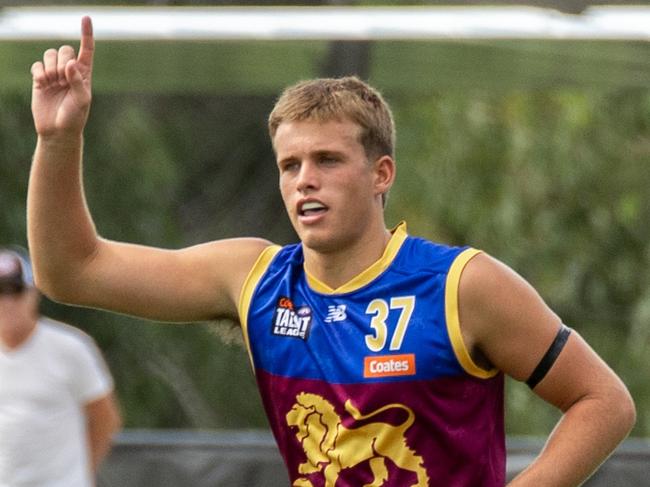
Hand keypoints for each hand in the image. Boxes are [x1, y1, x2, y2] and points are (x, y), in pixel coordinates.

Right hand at [31, 16, 93, 137]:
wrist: (57, 131)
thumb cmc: (74, 117)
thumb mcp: (81, 101)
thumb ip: (78, 82)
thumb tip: (70, 64)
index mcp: (84, 74)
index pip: (87, 50)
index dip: (86, 34)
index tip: (86, 18)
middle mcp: (70, 72)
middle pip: (65, 50)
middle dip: (62, 61)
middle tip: (62, 79)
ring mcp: (54, 74)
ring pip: (49, 54)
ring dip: (50, 66)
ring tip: (53, 83)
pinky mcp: (40, 79)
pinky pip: (36, 65)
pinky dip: (39, 72)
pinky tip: (43, 84)